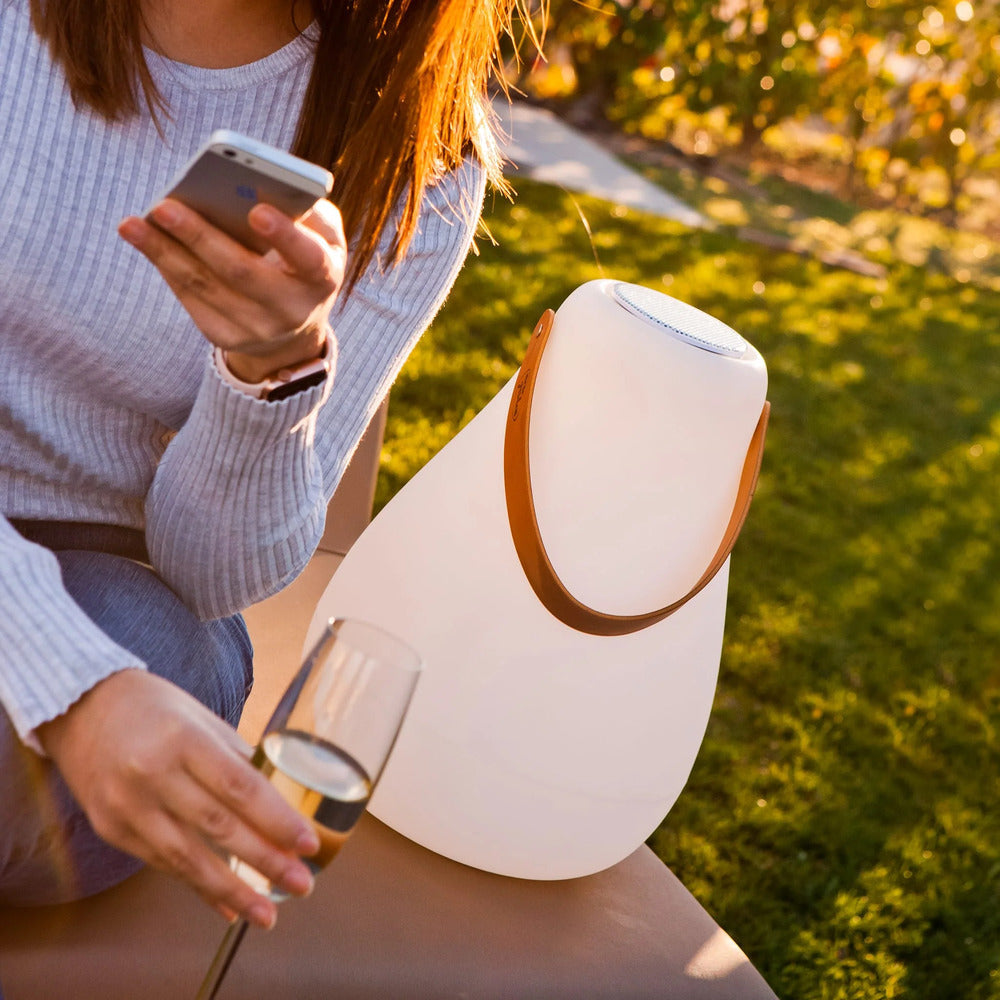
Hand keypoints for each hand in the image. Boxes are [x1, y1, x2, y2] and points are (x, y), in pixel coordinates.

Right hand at [37, 670, 320, 928]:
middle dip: (265, 861)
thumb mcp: (201, 718)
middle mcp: (154, 775)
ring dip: (232, 890)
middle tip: (301, 883)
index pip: (240, 787)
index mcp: (185, 739)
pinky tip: (227, 904)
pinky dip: (198, 887)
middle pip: (219, 826)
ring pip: (188, 858)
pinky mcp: (112, 829)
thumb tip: (280, 797)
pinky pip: (162, 865)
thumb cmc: (153, 708)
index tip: (308, 844)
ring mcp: (128, 806)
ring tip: (267, 913)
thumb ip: (237, 757)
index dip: (276, 819)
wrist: (80, 708)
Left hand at [118, 198, 346, 381]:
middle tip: (164, 207)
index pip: (309, 258)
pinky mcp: (226, 337)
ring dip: (165, 252)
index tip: (257, 210)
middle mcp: (292, 310)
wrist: (293, 327)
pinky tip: (145, 241)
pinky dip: (166, 265)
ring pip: (205, 286)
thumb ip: (307, 210)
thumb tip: (259, 185)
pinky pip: (191, 298)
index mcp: (321, 278)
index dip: (286, 237)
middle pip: (242, 273)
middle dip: (201, 237)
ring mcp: (258, 329)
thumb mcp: (323, 237)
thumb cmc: (303, 260)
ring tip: (133, 223)